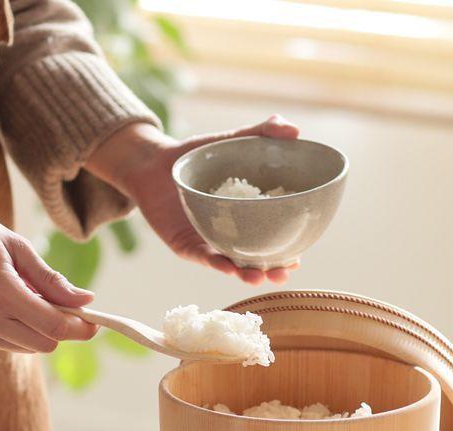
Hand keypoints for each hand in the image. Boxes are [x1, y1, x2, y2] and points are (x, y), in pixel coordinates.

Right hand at [0, 188, 96, 352]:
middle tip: (64, 306)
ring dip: (36, 329)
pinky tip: (0, 303)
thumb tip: (86, 300)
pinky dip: (14, 329)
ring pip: (26, 347)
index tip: (94, 323)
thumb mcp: (16, 246)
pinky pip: (3, 343)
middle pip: (45, 343)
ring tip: (24, 296)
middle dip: (61, 329)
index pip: (55, 327)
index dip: (81, 329)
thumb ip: (51, 279)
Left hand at [87, 115, 300, 284]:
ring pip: (232, 265)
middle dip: (272, 271)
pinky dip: (218, 264)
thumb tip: (295, 130)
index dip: (288, 252)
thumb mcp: (232, 141)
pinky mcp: (187, 246)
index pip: (274, 240)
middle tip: (284, 272)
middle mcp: (231, 235)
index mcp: (248, 217)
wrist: (152, 163)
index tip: (300, 257)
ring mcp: (209, 243)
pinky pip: (205, 259)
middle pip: (257, 260)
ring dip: (247, 274)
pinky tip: (230, 268)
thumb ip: (262, 132)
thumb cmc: (196, 156)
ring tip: (259, 277)